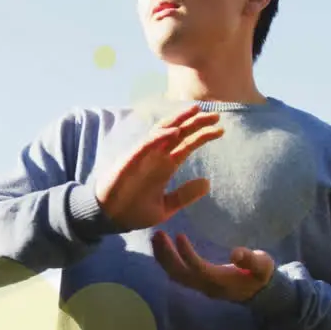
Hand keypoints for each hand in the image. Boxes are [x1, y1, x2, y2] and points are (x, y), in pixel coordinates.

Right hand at [94, 104, 223, 230]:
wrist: (109, 218)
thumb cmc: (133, 210)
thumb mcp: (165, 207)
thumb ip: (184, 195)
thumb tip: (208, 183)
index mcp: (164, 166)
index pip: (186, 145)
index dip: (203, 136)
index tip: (221, 131)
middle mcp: (155, 157)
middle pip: (178, 133)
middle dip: (196, 122)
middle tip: (215, 116)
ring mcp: (142, 157)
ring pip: (162, 132)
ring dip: (179, 120)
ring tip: (196, 111)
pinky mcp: (129, 161)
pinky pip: (145, 145)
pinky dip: (159, 137)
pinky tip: (174, 131)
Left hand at [152, 231, 274, 301]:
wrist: (259, 292)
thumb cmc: (260, 275)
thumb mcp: (262, 266)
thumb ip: (251, 260)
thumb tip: (236, 254)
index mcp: (220, 281)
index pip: (198, 269)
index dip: (186, 254)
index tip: (179, 236)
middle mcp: (206, 286)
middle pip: (180, 274)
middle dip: (166, 256)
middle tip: (158, 234)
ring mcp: (200, 286)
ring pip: (175, 275)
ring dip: (163, 258)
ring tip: (156, 237)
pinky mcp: (198, 283)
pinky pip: (177, 274)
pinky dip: (167, 261)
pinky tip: (162, 247)